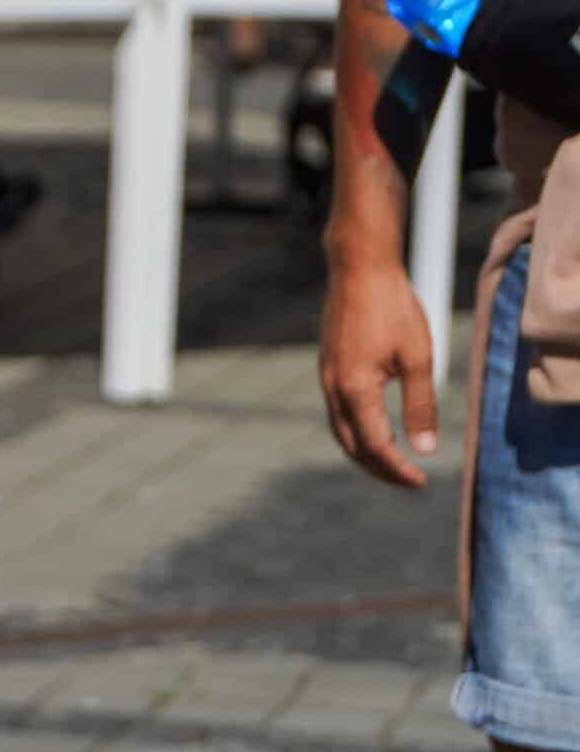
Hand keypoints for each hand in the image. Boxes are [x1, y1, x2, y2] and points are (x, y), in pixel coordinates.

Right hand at [319, 261, 437, 486]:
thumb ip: (420, 405)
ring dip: (365, 452)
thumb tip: (425, 448)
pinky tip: (375, 428)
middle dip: (379, 468)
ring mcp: (326, 378)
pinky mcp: (327, 368)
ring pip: (340, 431)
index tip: (421, 481)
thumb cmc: (393, 308)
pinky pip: (336, 412)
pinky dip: (356, 431)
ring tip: (393, 462)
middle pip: (351, 446)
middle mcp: (333, 388)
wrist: (358, 270)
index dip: (398, 468)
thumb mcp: (417, 358)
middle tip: (409, 480)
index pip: (376, 445)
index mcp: (355, 389)